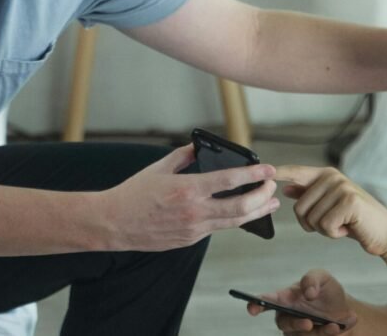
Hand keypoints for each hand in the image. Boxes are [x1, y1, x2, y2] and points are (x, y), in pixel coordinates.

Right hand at [99, 144, 278, 251]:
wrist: (114, 223)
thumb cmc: (133, 194)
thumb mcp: (158, 168)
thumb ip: (183, 156)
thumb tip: (198, 146)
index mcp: (188, 188)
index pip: (230, 180)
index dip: (254, 174)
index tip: (268, 169)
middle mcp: (195, 211)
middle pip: (241, 206)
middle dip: (263, 195)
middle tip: (272, 187)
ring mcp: (194, 229)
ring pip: (234, 222)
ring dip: (256, 211)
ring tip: (270, 203)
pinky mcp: (190, 240)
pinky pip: (216, 229)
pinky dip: (232, 219)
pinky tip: (240, 212)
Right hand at [245, 269, 356, 334]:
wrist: (346, 310)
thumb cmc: (327, 292)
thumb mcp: (323, 278)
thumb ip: (312, 278)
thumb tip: (307, 292)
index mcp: (286, 298)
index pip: (266, 301)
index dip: (256, 304)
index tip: (252, 309)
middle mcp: (288, 316)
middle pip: (283, 323)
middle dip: (296, 324)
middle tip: (308, 323)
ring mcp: (299, 331)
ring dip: (320, 332)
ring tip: (335, 325)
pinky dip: (331, 333)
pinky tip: (340, 325)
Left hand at [277, 165, 386, 257]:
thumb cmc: (356, 221)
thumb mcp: (330, 207)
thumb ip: (309, 196)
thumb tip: (286, 188)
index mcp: (326, 175)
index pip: (296, 172)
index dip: (279, 172)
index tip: (263, 168)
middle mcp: (333, 177)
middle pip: (299, 208)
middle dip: (312, 224)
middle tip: (334, 224)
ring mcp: (342, 187)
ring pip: (311, 219)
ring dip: (325, 230)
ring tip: (344, 225)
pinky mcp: (349, 202)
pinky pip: (325, 226)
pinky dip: (335, 234)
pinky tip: (350, 229)